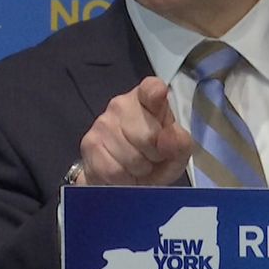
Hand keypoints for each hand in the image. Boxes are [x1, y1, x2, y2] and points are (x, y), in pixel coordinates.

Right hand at [76, 77, 193, 185]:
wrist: (126, 179)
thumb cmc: (155, 159)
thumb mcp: (177, 153)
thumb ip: (179, 144)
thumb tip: (168, 138)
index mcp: (149, 99)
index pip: (151, 88)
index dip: (156, 92)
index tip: (159, 95)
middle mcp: (122, 104)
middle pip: (147, 135)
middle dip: (154, 155)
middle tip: (153, 157)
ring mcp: (102, 123)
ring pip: (131, 157)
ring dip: (139, 170)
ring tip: (139, 166)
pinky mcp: (89, 144)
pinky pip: (114, 170)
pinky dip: (124, 179)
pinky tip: (124, 173)